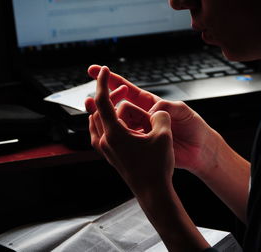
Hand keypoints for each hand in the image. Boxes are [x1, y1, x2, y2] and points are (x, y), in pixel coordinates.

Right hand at [85, 65, 220, 176]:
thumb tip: (150, 112)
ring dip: (110, 120)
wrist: (200, 150)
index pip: (126, 89)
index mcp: (150, 103)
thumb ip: (166, 106)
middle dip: (105, 101)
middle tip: (94, 100)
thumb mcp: (182, 111)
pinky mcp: (141, 146)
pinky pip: (126, 141)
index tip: (94, 70)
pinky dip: (120, 138)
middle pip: (118, 106)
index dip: (111, 80)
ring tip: (107, 118)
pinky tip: (117, 137)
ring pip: (119, 124)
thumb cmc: (194, 127)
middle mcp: (142, 116)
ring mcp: (140, 131)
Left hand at [88, 66, 174, 194]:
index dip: (102, 82)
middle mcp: (104, 141)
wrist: (153, 192)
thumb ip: (161, 115)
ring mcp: (105, 150)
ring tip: (116, 103)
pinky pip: (99, 134)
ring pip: (96, 123)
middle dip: (109, 96)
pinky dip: (104, 123)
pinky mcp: (109, 157)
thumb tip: (156, 110)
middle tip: (122, 90)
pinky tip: (114, 123)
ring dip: (104, 110)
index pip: (102, 101)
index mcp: (114, 133)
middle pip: (98, 110)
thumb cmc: (158, 166)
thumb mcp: (164, 135)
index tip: (103, 69)